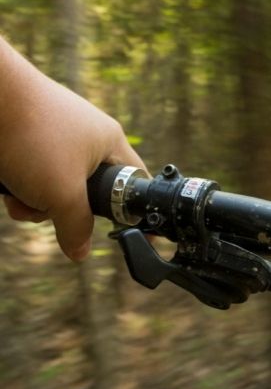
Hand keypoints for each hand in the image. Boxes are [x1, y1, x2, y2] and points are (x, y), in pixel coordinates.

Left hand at [0, 42, 146, 260]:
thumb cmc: (33, 136)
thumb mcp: (61, 193)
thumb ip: (76, 226)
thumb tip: (80, 253)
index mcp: (111, 143)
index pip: (137, 184)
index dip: (137, 212)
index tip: (139, 235)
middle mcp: (88, 137)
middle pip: (86, 192)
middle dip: (61, 209)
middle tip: (47, 208)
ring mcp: (56, 135)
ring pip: (53, 185)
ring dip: (33, 200)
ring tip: (17, 195)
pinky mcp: (28, 135)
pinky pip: (31, 173)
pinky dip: (17, 184)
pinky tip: (4, 183)